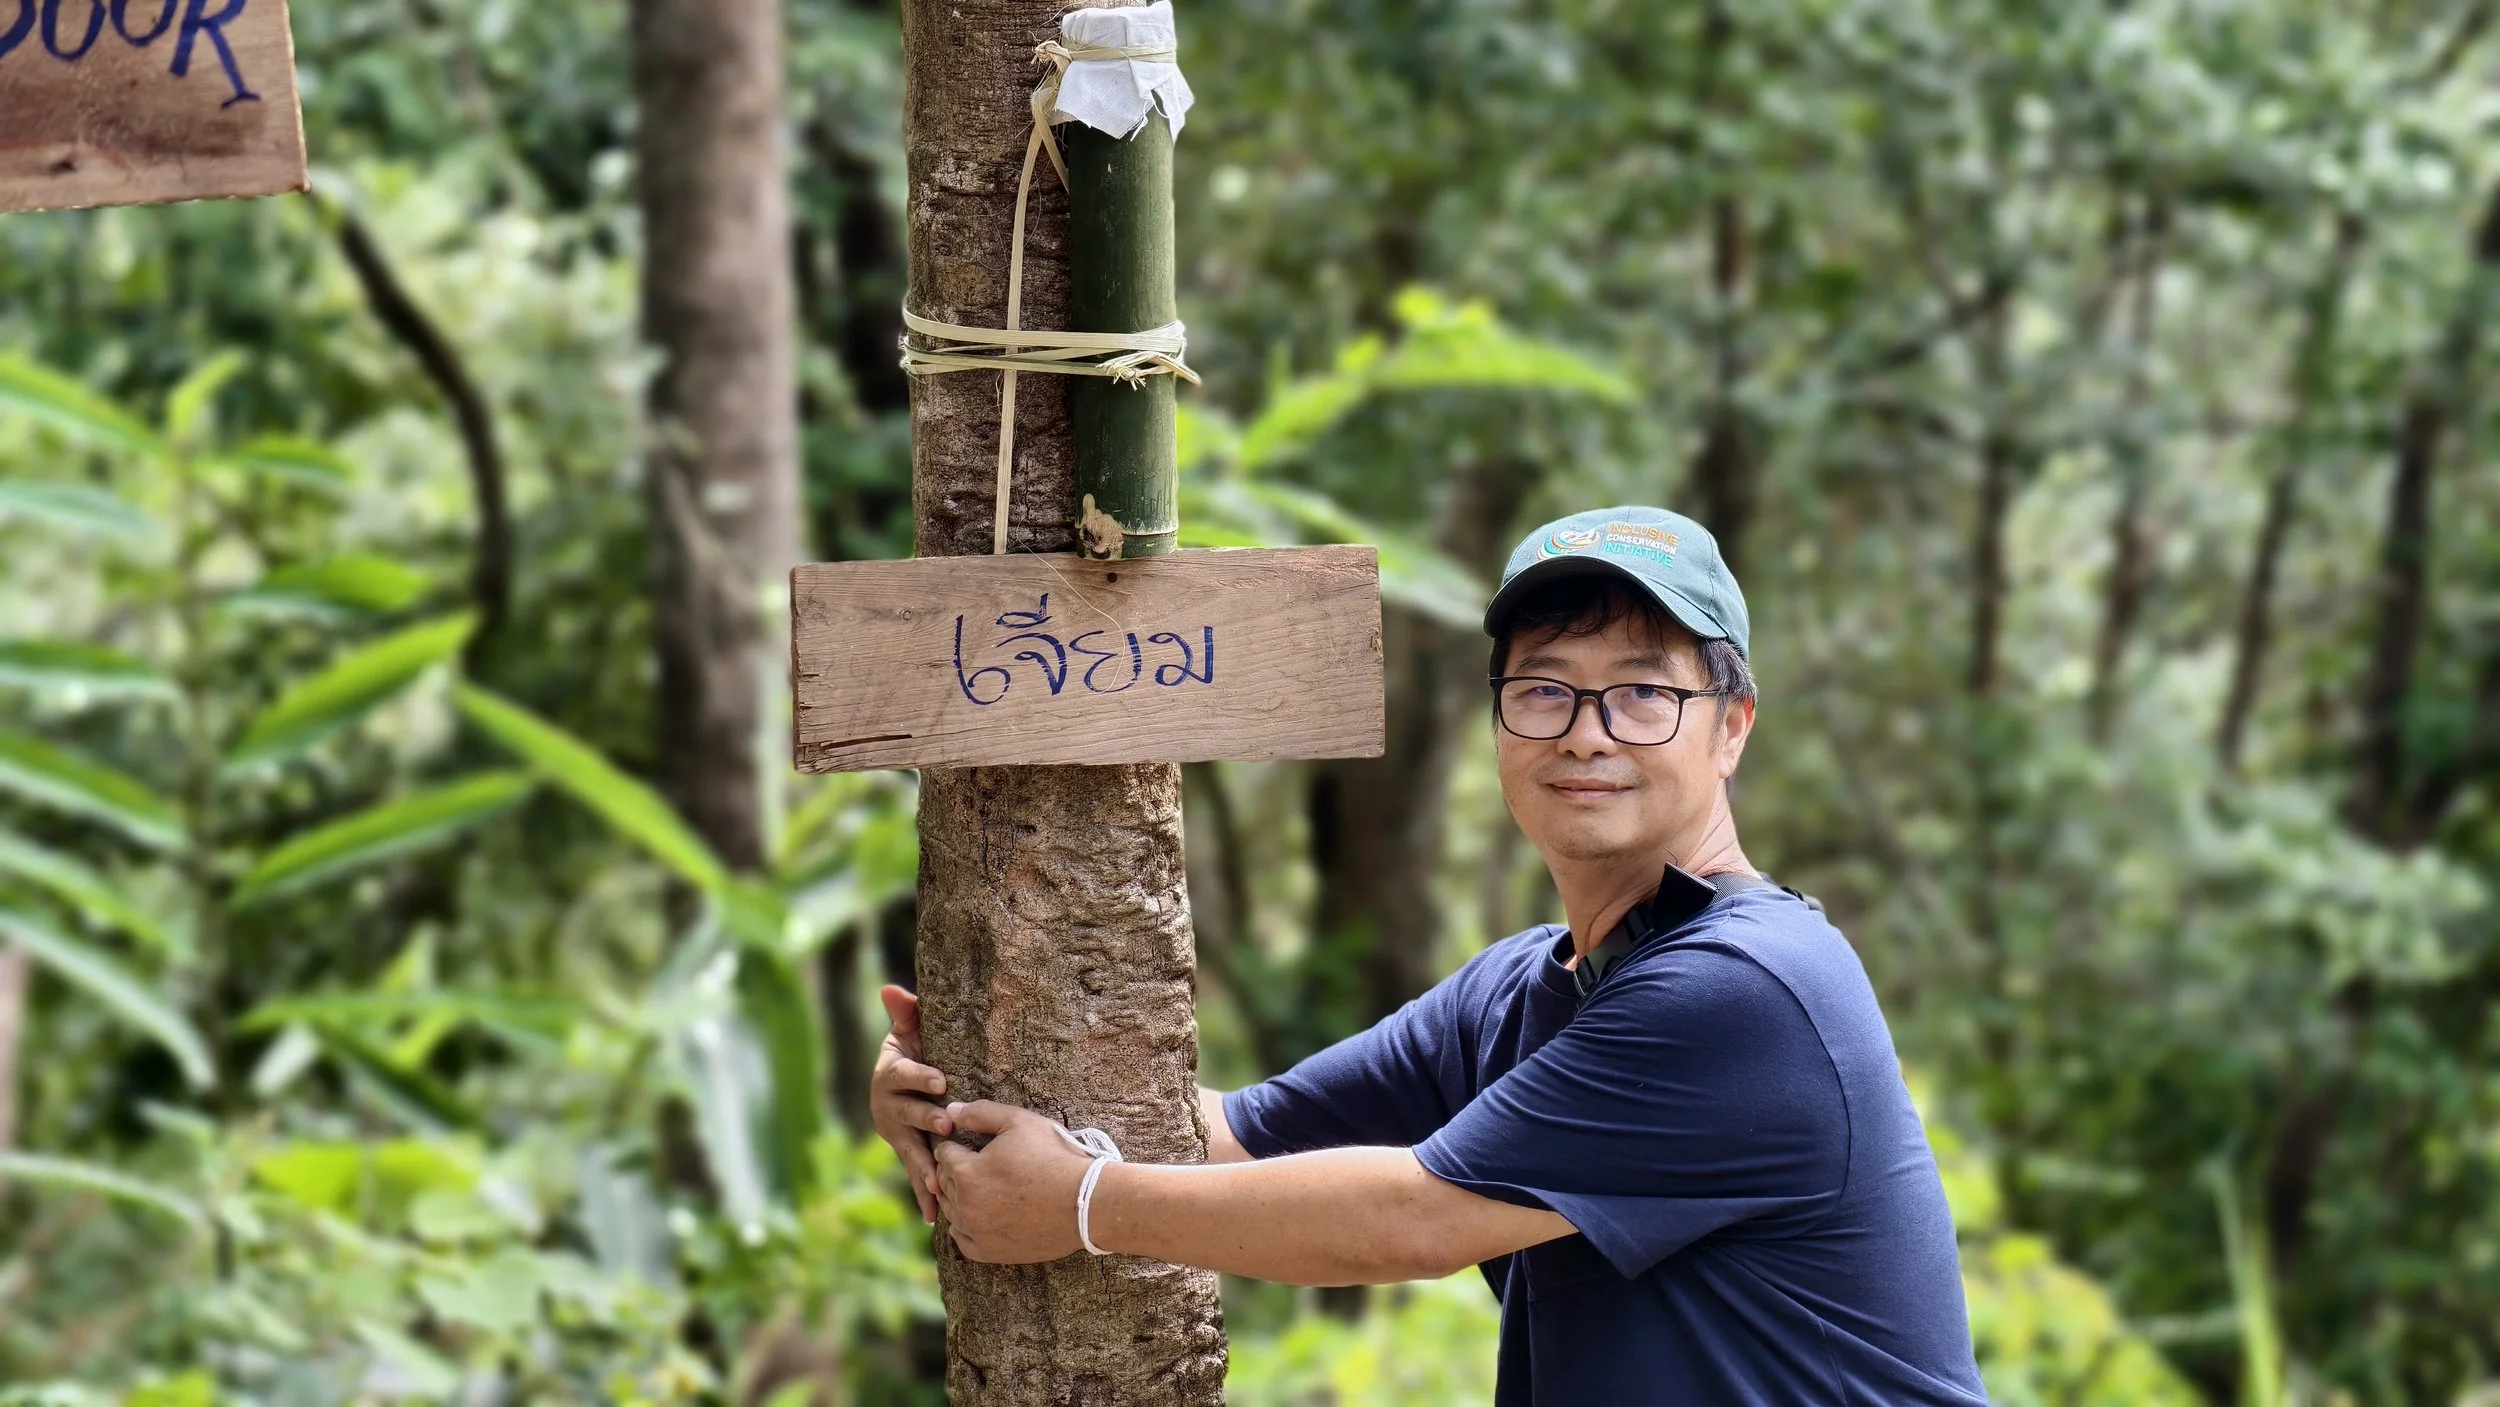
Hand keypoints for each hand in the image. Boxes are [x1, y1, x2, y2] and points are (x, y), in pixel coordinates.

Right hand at [870, 985, 953, 1222]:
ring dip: (923, 1164)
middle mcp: (886, 1106)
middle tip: (947, 1128)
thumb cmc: (919, 1047)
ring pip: (910, 1149)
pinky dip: (923, 1193)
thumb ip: (906, 1013)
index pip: (902, 1075)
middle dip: (926, 1121)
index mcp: (889, 1075)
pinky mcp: (908, 1153)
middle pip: (906, 1115)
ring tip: (938, 1178)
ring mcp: (896, 1134)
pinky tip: (933, 1214)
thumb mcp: (912, 1030)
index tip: (940, 1080)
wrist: (912, 1079)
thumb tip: (890, 989)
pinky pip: (915, 1174)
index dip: (920, 1077)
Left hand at [933, 1100, 1094, 1263]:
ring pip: (951, 1211)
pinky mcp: (990, 1252)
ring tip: (979, 1187)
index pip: (944, 1154)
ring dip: (958, 1197)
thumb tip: (950, 1110)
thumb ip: (980, 1112)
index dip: (957, 1145)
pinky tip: (977, 1217)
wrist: (1086, 1202)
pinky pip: (963, 1240)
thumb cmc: (1054, 1157)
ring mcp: (977, 1232)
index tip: (970, 1145)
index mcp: (967, 1172)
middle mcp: (965, 1206)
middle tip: (975, 1164)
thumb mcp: (1019, 1122)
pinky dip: (965, 1228)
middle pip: (944, 1183)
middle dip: (955, 1170)